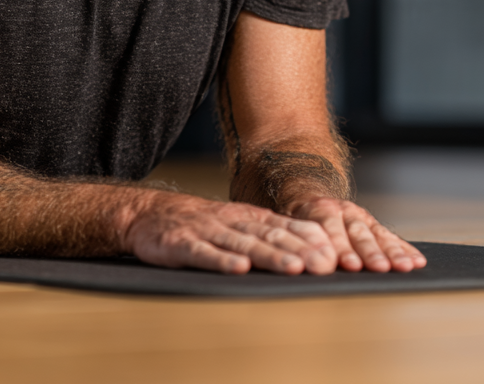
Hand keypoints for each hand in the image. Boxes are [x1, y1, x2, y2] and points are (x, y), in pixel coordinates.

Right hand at [122, 191, 348, 274]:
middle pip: (268, 235)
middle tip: (325, 264)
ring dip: (270, 256)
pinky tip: (238, 269)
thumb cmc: (197, 223)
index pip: (283, 225)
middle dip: (299, 249)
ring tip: (293, 267)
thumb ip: (266, 233)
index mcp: (245, 216)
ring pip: (243, 244)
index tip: (336, 253)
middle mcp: (230, 221)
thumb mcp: (234, 223)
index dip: (309, 239)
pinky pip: (204, 254)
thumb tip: (311, 248)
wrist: (147, 214)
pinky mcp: (181, 245)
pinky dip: (222, 261)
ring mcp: (206, 231)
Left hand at [286, 196, 425, 272]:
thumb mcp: (290, 225)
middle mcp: (342, 211)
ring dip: (392, 252)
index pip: (330, 229)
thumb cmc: (298, 220)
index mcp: (318, 210)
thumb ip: (298, 242)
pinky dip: (404, 249)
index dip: (340, 248)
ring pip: (377, 234)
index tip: (349, 265)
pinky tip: (417, 260)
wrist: (309, 195)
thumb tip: (303, 264)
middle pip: (357, 233)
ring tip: (404, 267)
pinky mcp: (373, 224)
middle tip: (379, 268)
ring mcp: (360, 217)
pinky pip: (391, 237)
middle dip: (369, 251)